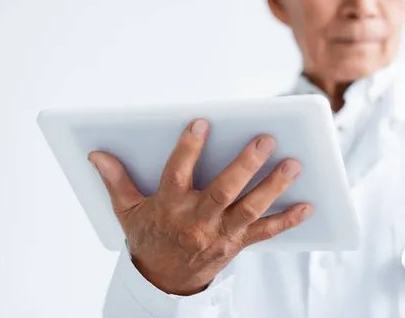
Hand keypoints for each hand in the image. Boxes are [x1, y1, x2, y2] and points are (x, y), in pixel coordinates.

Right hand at [88, 119, 311, 295]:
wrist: (164, 281)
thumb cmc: (149, 238)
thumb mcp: (127, 212)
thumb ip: (116, 181)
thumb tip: (97, 154)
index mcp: (169, 207)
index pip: (178, 173)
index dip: (188, 148)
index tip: (201, 123)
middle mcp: (197, 220)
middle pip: (223, 191)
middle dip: (246, 166)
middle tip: (266, 140)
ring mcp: (221, 233)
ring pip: (250, 209)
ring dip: (273, 187)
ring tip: (293, 164)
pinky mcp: (237, 244)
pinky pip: (265, 233)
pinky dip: (287, 220)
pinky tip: (307, 205)